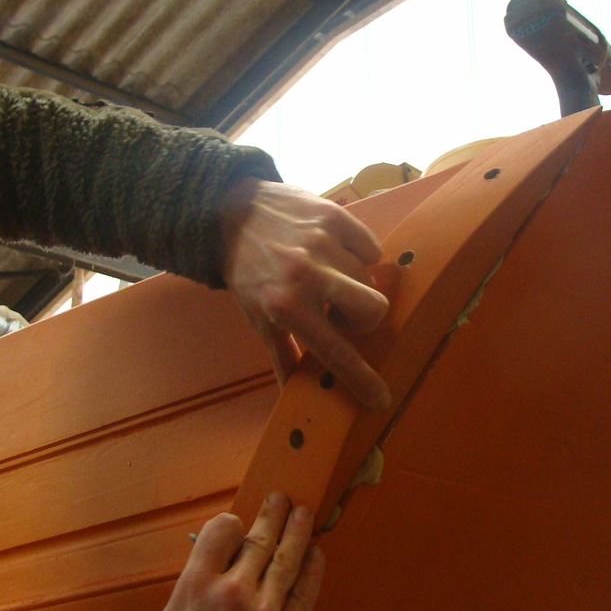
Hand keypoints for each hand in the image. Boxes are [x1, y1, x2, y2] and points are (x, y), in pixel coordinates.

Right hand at [150, 494, 324, 610]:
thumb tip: (211, 564)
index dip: (232, 522)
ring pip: (287, 560)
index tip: (239, 522)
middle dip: (273, 515)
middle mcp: (232, 593)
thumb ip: (193, 588)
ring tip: (304, 513)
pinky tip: (316, 553)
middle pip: (259, 540)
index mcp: (197, 586)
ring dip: (298, 531)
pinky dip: (313, 569)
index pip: (222, 531)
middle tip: (281, 498)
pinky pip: (305, 593)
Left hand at [219, 178, 391, 408]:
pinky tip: (338, 254)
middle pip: (373, 308)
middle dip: (365, 318)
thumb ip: (282, 356)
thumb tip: (292, 396)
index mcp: (288, 307)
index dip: (362, 379)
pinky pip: (370, 246)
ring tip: (332, 279)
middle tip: (341, 314)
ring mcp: (324, 242)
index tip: (381, 399)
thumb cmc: (246, 271)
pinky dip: (360, 254)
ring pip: (370, 277)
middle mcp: (308, 275)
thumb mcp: (257, 317)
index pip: (336, 352)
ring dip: (355, 285)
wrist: (229, 211)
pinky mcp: (334, 215)